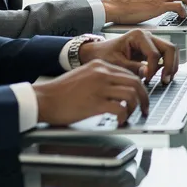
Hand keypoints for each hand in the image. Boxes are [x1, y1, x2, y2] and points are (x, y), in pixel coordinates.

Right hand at [32, 60, 150, 126]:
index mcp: (100, 65)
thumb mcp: (83, 77)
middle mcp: (102, 73)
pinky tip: (119, 121)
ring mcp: (99, 87)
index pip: (129, 73)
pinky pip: (120, 108)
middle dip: (144, 97)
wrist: (42, 99)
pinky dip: (124, 116)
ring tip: (131, 115)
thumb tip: (118, 90)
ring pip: (131, 94)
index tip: (141, 97)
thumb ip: (101, 79)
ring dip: (135, 107)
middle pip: (135, 81)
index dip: (138, 86)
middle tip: (145, 108)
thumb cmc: (60, 92)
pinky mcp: (95, 103)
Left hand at [80, 31, 178, 81]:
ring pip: (171, 51)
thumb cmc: (104, 55)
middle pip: (169, 48)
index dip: (153, 69)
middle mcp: (148, 36)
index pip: (154, 54)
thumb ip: (132, 68)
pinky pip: (166, 55)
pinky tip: (162, 76)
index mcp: (138, 36)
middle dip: (170, 65)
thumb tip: (148, 72)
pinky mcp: (152, 49)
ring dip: (171, 65)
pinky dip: (167, 65)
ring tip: (166, 79)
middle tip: (165, 80)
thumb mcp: (116, 63)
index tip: (147, 79)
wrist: (98, 53)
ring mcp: (151, 42)